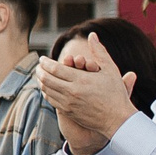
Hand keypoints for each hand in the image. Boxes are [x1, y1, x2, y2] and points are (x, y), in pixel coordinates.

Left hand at [35, 34, 138, 154]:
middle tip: (38, 66)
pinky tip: (47, 88)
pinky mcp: (68, 112)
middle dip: (40, 71)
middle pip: (47, 80)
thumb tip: (91, 35)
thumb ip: (99, 51)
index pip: (55, 69)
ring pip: (47, 91)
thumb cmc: (116, 93)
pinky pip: (51, 101)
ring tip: (40, 75)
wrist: (117, 119)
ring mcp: (68, 104)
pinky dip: (46, 93)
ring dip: (41, 82)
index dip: (46, 63)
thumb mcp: (110, 69)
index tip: (42, 59)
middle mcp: (72, 92)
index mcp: (81, 80)